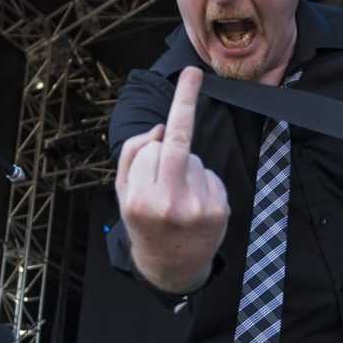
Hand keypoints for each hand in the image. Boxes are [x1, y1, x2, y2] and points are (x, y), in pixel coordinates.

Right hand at [116, 68, 229, 292]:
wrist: (171, 267)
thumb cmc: (143, 222)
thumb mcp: (122, 193)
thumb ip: (133, 156)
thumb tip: (162, 128)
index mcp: (141, 199)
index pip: (156, 146)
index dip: (176, 109)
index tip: (190, 75)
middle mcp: (170, 204)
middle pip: (178, 145)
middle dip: (183, 111)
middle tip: (192, 75)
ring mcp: (199, 209)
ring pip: (193, 159)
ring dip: (185, 167)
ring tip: (176, 196)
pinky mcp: (220, 211)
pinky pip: (209, 175)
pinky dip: (201, 180)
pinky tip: (193, 202)